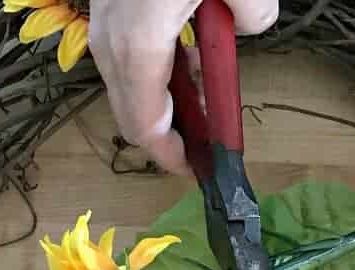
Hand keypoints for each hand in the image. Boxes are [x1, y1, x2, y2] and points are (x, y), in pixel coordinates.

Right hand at [88, 0, 278, 175]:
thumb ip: (252, 11)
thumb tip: (253, 24)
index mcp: (138, 46)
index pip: (146, 129)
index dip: (174, 158)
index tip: (202, 169)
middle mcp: (109, 43)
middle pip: (134, 116)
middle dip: (174, 134)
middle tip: (212, 130)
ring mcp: (101, 25)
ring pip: (128, 88)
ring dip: (168, 100)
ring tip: (208, 86)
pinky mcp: (104, 9)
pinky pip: (125, 58)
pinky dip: (156, 69)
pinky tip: (189, 48)